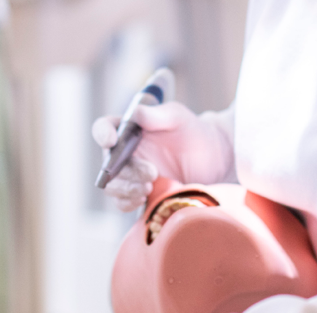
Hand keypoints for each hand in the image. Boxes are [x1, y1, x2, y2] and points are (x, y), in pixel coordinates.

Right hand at [92, 101, 234, 211]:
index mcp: (129, 129)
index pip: (104, 128)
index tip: (111, 141)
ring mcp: (131, 175)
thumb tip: (135, 114)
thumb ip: (157, 115)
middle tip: (151, 173)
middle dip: (126, 171)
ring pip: (113, 186)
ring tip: (149, 188)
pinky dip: (128, 203)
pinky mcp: (140, 194)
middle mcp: (125, 152)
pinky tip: (144, 200)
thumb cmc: (193, 132)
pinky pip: (123, 202)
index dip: (102, 134)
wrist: (214, 159)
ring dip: (126, 189)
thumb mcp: (178, 118)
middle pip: (108, 163)